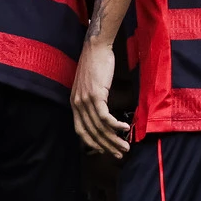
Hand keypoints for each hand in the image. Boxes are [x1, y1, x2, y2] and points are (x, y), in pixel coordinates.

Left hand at [70, 41, 130, 157]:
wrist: (95, 48)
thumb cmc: (95, 64)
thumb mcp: (89, 85)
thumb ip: (92, 100)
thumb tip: (102, 112)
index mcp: (74, 104)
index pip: (81, 131)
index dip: (93, 144)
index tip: (105, 151)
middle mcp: (77, 104)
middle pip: (92, 133)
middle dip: (106, 146)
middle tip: (119, 153)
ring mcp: (86, 100)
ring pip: (100, 127)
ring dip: (114, 139)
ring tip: (125, 145)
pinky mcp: (96, 95)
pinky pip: (105, 117)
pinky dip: (116, 125)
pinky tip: (125, 129)